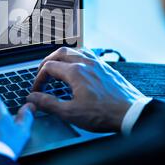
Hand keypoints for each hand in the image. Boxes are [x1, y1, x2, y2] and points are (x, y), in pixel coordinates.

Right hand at [27, 47, 146, 132]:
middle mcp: (86, 63)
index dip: (38, 78)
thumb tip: (34, 97)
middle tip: (42, 73)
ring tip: (58, 67)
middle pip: (60, 53)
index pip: (49, 67)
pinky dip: (77, 57)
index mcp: (75, 72)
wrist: (131, 113)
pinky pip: (88, 54)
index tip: (37, 90)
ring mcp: (98, 64)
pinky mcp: (107, 68)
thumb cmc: (104, 114)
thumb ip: (49, 103)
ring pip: (75, 50)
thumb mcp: (71, 113)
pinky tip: (78, 67)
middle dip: (47, 62)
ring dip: (63, 57)